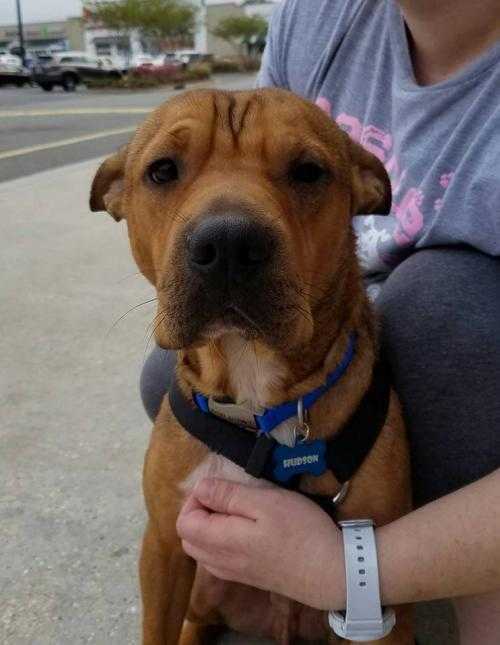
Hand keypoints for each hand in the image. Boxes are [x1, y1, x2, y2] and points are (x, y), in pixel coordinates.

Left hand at [176, 478, 344, 609]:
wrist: (333, 573)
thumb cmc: (300, 531)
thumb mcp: (266, 501)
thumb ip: (228, 495)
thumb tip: (200, 488)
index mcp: (222, 542)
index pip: (184, 523)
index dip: (195, 499)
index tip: (220, 487)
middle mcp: (221, 563)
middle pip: (189, 538)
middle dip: (199, 512)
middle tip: (227, 496)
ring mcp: (235, 573)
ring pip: (202, 551)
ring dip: (210, 527)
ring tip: (237, 509)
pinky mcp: (249, 577)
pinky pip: (218, 560)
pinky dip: (220, 542)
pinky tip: (245, 529)